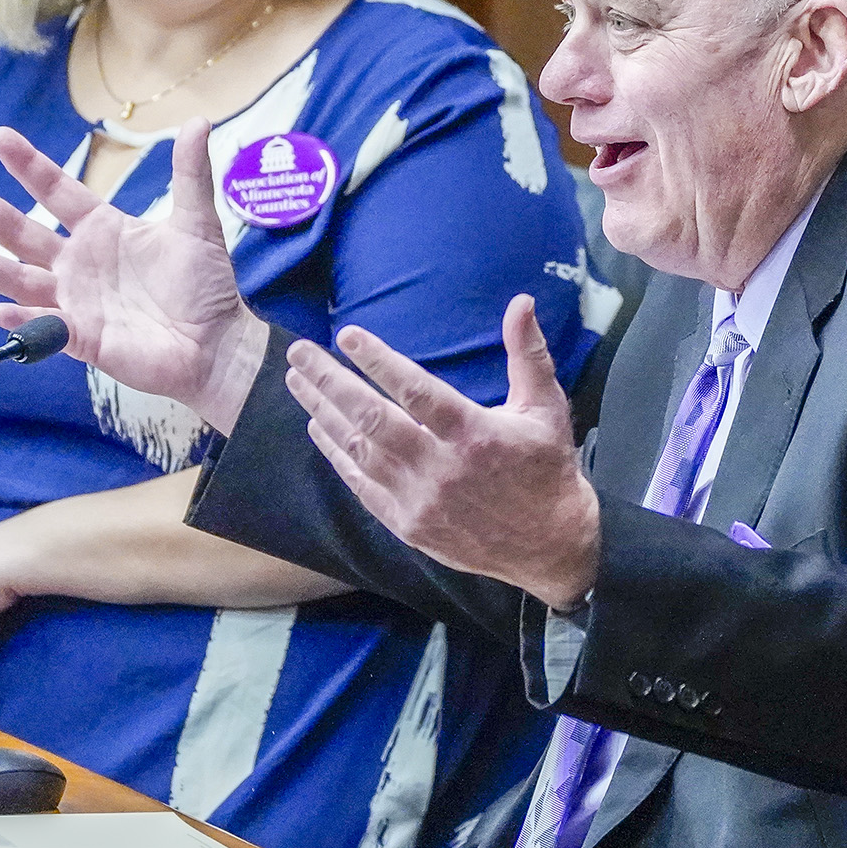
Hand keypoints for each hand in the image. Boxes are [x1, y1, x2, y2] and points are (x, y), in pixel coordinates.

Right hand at [0, 119, 268, 433]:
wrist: (217, 344)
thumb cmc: (205, 286)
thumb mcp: (197, 224)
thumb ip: (190, 175)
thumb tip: (199, 121)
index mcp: (102, 230)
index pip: (57, 192)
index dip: (29, 166)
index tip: (0, 137)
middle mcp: (79, 263)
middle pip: (23, 233)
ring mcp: (75, 301)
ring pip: (20, 279)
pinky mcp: (82, 339)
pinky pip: (44, 329)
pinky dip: (21, 322)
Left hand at [285, 294, 601, 608]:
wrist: (549, 546)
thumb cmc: (546, 467)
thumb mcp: (546, 407)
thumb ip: (528, 354)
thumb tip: (521, 301)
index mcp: (474, 434)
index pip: (415, 390)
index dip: (378, 361)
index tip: (347, 336)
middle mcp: (441, 468)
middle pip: (372, 419)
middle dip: (330, 382)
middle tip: (300, 352)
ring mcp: (420, 500)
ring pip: (359, 450)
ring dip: (324, 412)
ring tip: (297, 381)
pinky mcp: (408, 524)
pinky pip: (361, 485)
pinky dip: (337, 454)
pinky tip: (318, 427)